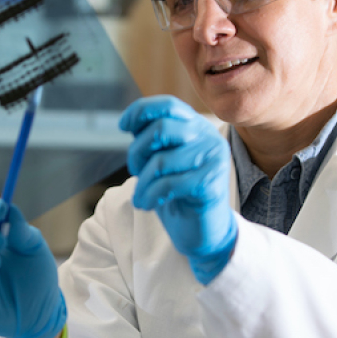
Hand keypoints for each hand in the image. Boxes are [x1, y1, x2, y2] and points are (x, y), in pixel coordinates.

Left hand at [119, 95, 236, 284]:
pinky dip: (149, 195)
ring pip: (161, 161)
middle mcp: (209, 138)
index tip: (124, 126)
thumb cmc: (177, 194)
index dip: (142, 110)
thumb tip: (130, 121)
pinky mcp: (210, 184)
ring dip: (142, 182)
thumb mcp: (162, 160)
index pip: (169, 105)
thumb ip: (152, 139)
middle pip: (161, 129)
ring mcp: (213, 160)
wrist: (203, 232)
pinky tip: (147, 204)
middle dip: (138, 152)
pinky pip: (168, 184)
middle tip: (135, 172)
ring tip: (140, 195)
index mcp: (197, 127)